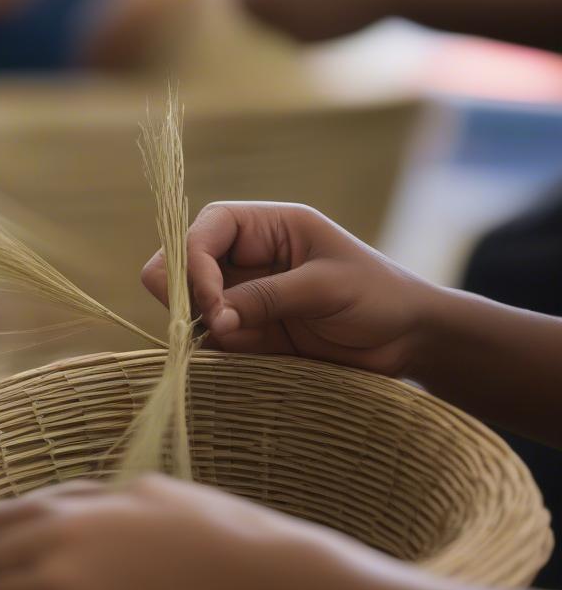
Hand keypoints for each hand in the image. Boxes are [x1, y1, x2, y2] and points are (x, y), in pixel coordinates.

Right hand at [142, 202, 434, 376]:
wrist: (408, 341)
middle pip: (180, 263)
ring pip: (188, 305)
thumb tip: (215, 320)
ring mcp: (242, 297)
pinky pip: (208, 341)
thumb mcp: (327, 288)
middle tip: (213, 326)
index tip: (212, 303)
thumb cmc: (380, 296)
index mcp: (267, 226)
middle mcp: (246, 258)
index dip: (192, 260)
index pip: (206, 229)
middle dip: (183, 292)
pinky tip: (236, 362)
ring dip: (196, 326)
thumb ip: (269, 298)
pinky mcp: (247, 334)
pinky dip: (210, 353)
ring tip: (234, 347)